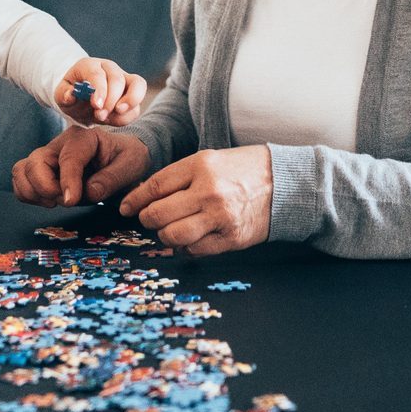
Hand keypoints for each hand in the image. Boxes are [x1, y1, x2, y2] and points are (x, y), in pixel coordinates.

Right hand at [11, 125, 151, 207]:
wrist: (121, 156)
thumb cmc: (126, 157)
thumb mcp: (131, 164)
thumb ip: (112, 178)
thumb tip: (89, 192)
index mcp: (83, 137)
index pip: (68, 158)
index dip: (67, 182)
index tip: (71, 202)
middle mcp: (59, 144)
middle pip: (34, 162)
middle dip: (46, 187)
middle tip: (67, 201)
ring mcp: (47, 156)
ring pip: (22, 170)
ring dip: (33, 191)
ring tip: (55, 201)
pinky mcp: (41, 169)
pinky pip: (20, 180)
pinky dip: (28, 194)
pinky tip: (48, 201)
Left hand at [55, 58, 147, 126]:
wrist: (81, 100)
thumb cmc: (72, 95)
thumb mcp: (61, 95)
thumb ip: (63, 95)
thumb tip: (70, 96)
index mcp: (90, 65)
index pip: (97, 74)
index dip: (99, 90)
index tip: (96, 106)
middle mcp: (110, 68)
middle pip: (117, 79)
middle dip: (110, 100)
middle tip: (100, 115)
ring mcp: (124, 79)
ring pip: (137, 85)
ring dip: (129, 102)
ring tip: (117, 113)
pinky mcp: (133, 94)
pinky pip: (137, 104)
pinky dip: (128, 114)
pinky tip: (113, 120)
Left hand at [117, 145, 272, 256]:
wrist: (284, 183)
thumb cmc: (241, 170)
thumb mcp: (209, 160)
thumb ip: (178, 178)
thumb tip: (143, 198)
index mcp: (200, 166)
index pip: (154, 186)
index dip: (135, 200)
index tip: (125, 207)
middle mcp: (208, 191)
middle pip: (158, 215)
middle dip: (148, 220)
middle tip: (151, 219)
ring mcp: (220, 217)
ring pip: (172, 236)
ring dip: (165, 236)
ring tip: (170, 229)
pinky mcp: (231, 238)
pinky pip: (195, 251)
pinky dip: (186, 248)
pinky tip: (191, 238)